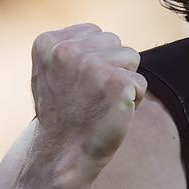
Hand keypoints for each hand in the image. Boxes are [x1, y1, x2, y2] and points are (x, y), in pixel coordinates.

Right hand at [30, 23, 147, 171]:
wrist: (62, 155)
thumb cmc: (64, 114)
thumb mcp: (53, 71)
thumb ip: (73, 48)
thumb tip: (103, 37)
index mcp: (47, 43)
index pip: (95, 33)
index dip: (95, 60)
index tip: (76, 84)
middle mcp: (66, 50)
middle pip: (115, 43)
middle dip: (112, 67)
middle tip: (90, 96)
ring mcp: (91, 65)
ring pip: (131, 58)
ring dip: (124, 81)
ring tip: (101, 103)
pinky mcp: (115, 82)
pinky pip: (140, 83)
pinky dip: (133, 100)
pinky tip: (111, 113)